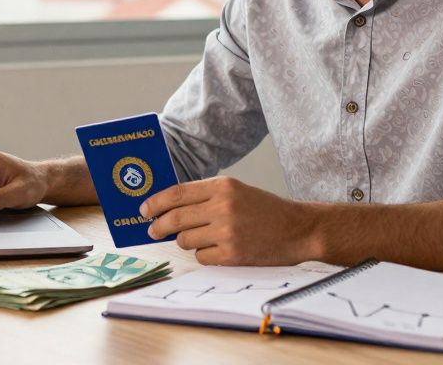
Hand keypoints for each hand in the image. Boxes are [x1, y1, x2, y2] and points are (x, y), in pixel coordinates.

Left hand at [140, 176, 321, 265]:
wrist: (298, 230)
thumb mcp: (236, 191)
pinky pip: (201, 257)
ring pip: (185, 239)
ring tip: (201, 238)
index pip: (177, 193)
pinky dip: (204, 254)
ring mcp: (227, 232)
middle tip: (152, 230)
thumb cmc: (265, 210)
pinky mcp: (232, 254)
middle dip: (159, 225)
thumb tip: (168, 207)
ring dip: (186, 240)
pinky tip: (218, 249)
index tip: (144, 210)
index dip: (156, 202)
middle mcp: (223, 207)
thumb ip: (205, 196)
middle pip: (175, 218)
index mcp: (223, 186)